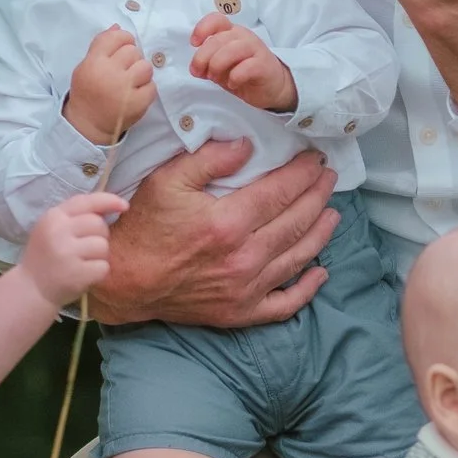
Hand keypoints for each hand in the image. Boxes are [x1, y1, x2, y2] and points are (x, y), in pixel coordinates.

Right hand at [16, 192, 126, 307]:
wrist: (32, 289)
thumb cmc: (46, 256)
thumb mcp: (52, 228)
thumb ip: (76, 215)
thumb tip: (111, 207)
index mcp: (53, 217)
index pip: (87, 201)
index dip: (109, 201)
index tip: (124, 206)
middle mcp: (59, 232)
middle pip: (99, 224)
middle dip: (99, 235)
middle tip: (85, 248)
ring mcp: (67, 253)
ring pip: (103, 246)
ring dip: (99, 256)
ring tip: (82, 262)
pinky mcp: (77, 274)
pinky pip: (104, 267)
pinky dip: (98, 272)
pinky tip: (83, 274)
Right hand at [64, 25, 155, 143]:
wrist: (88, 123)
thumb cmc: (88, 91)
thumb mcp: (86, 65)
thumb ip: (101, 45)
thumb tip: (118, 26)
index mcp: (94, 62)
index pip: (117, 37)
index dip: (124, 39)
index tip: (123, 48)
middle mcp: (109, 73)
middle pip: (133, 51)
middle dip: (131, 58)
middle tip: (123, 70)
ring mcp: (124, 89)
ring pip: (146, 67)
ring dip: (141, 73)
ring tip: (131, 82)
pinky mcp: (138, 104)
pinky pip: (152, 86)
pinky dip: (146, 90)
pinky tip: (134, 95)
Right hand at [88, 145, 339, 328]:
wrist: (124, 280)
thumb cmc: (144, 227)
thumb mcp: (167, 181)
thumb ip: (209, 159)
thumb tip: (248, 145)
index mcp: (228, 223)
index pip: (281, 192)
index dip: (304, 173)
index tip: (315, 159)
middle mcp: (244, 258)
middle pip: (296, 221)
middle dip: (318, 196)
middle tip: (329, 178)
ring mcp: (245, 289)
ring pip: (298, 257)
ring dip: (321, 233)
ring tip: (333, 213)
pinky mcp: (241, 312)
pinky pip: (285, 304)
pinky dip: (307, 289)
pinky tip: (320, 272)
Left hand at [188, 14, 297, 111]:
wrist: (272, 87)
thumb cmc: (244, 73)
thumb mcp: (221, 66)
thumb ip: (208, 62)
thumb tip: (195, 67)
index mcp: (231, 33)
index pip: (217, 20)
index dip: (202, 29)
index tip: (194, 43)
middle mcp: (244, 37)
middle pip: (219, 39)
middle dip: (203, 57)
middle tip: (199, 72)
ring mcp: (256, 49)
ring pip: (232, 50)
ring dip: (217, 65)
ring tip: (215, 78)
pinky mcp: (264, 65)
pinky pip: (246, 67)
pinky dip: (235, 77)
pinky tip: (233, 83)